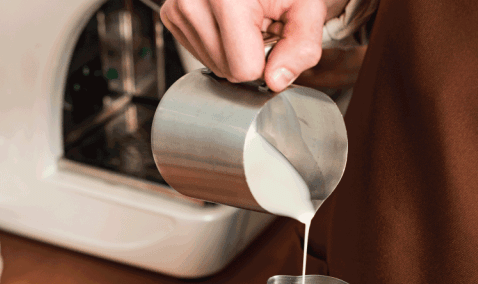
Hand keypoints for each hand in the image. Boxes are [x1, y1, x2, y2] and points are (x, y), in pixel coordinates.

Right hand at [160, 0, 349, 90]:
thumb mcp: (306, 5)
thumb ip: (302, 46)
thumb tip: (276, 81)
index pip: (243, 69)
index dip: (266, 61)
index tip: (273, 36)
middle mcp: (193, 2)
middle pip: (226, 70)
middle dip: (249, 56)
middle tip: (261, 25)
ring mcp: (178, 9)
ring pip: (212, 65)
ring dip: (233, 51)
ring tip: (246, 20)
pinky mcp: (172, 15)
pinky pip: (200, 53)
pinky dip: (219, 43)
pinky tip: (228, 21)